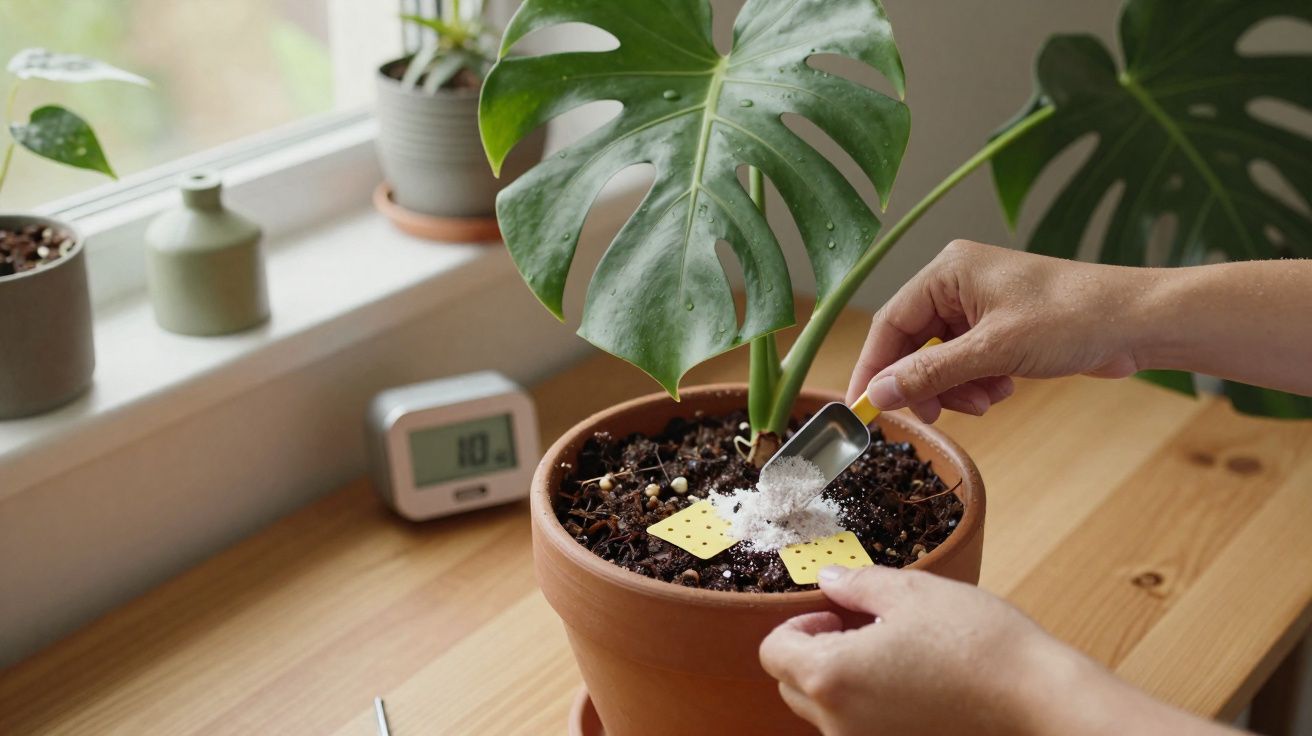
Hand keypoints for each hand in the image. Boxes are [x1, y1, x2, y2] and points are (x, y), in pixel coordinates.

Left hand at [759, 565, 1059, 735]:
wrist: (1037, 700)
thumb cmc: (977, 642)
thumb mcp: (911, 593)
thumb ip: (857, 585)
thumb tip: (828, 579)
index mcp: (830, 676)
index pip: (773, 652)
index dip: (799, 625)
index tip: (837, 615)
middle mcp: (838, 725)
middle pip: (793, 686)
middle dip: (814, 653)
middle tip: (862, 630)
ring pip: (826, 713)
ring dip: (841, 682)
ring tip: (893, 656)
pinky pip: (859, 732)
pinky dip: (868, 710)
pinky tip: (910, 686)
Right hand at [847, 240, 1151, 422]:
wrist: (1138, 322)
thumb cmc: (1072, 318)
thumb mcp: (993, 351)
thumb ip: (930, 373)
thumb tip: (880, 393)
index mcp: (948, 271)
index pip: (890, 322)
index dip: (875, 367)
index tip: (864, 406)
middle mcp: (958, 283)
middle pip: (914, 343)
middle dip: (924, 383)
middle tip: (934, 415)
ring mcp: (981, 306)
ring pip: (941, 358)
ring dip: (955, 388)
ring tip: (987, 401)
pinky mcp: (1001, 327)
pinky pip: (967, 362)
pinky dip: (977, 383)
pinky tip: (1004, 389)